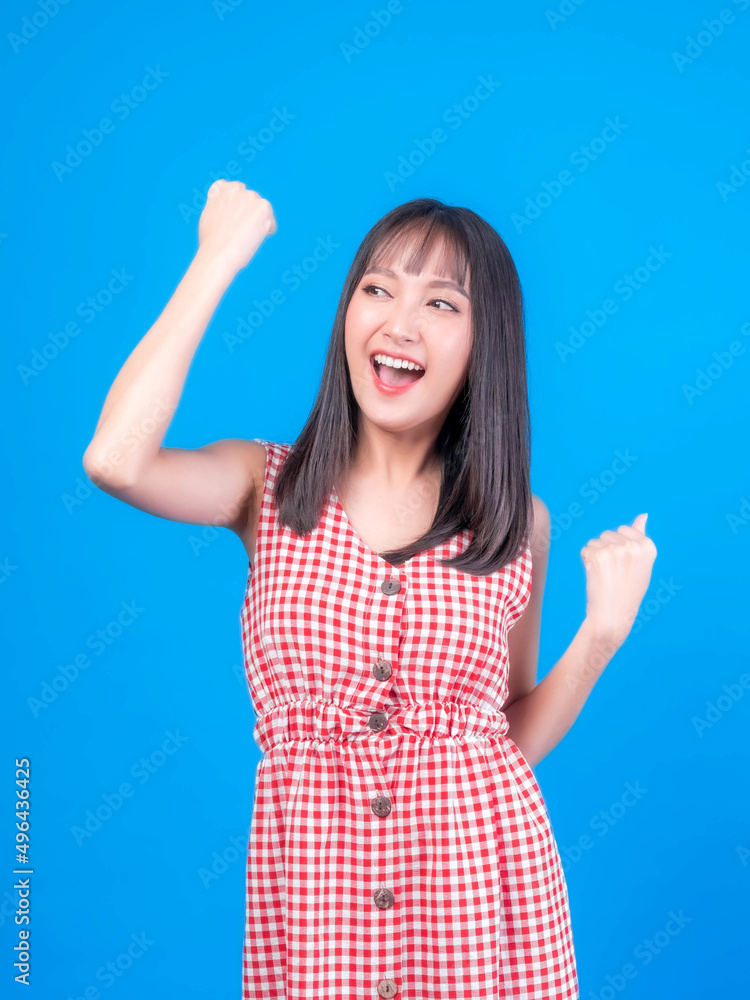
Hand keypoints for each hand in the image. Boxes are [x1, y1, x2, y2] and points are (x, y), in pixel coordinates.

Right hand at [197, 180, 275, 274]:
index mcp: (221, 188)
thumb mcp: (209, 215)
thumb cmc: (211, 242)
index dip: (237, 205)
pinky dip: (266, 233)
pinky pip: (271, 224)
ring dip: (258, 223)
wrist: (218, 253)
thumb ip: (220, 206)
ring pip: (262, 211)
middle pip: (251, 200)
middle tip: (239, 231)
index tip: (233, 218)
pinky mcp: (265, 208)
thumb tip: (229, 209)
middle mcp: (236, 188)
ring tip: (244, 236)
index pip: (234, 189)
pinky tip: (251, 239)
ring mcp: (251, 197)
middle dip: (249, 214)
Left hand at [581, 513, 656, 643]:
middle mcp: (633, 546)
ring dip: (596, 556)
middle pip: (608, 533)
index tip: (624, 566)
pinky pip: (585, 549)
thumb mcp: (642, 563)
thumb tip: (643, 514)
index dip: (620, 548)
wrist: (613, 616)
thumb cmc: (628, 591)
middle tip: (614, 573)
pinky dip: (587, 561)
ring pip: (595, 541)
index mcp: (648, 546)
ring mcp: (615, 550)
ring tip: (606, 575)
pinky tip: (596, 576)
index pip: (625, 530)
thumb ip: (641, 537)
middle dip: (607, 549)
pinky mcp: (597, 555)